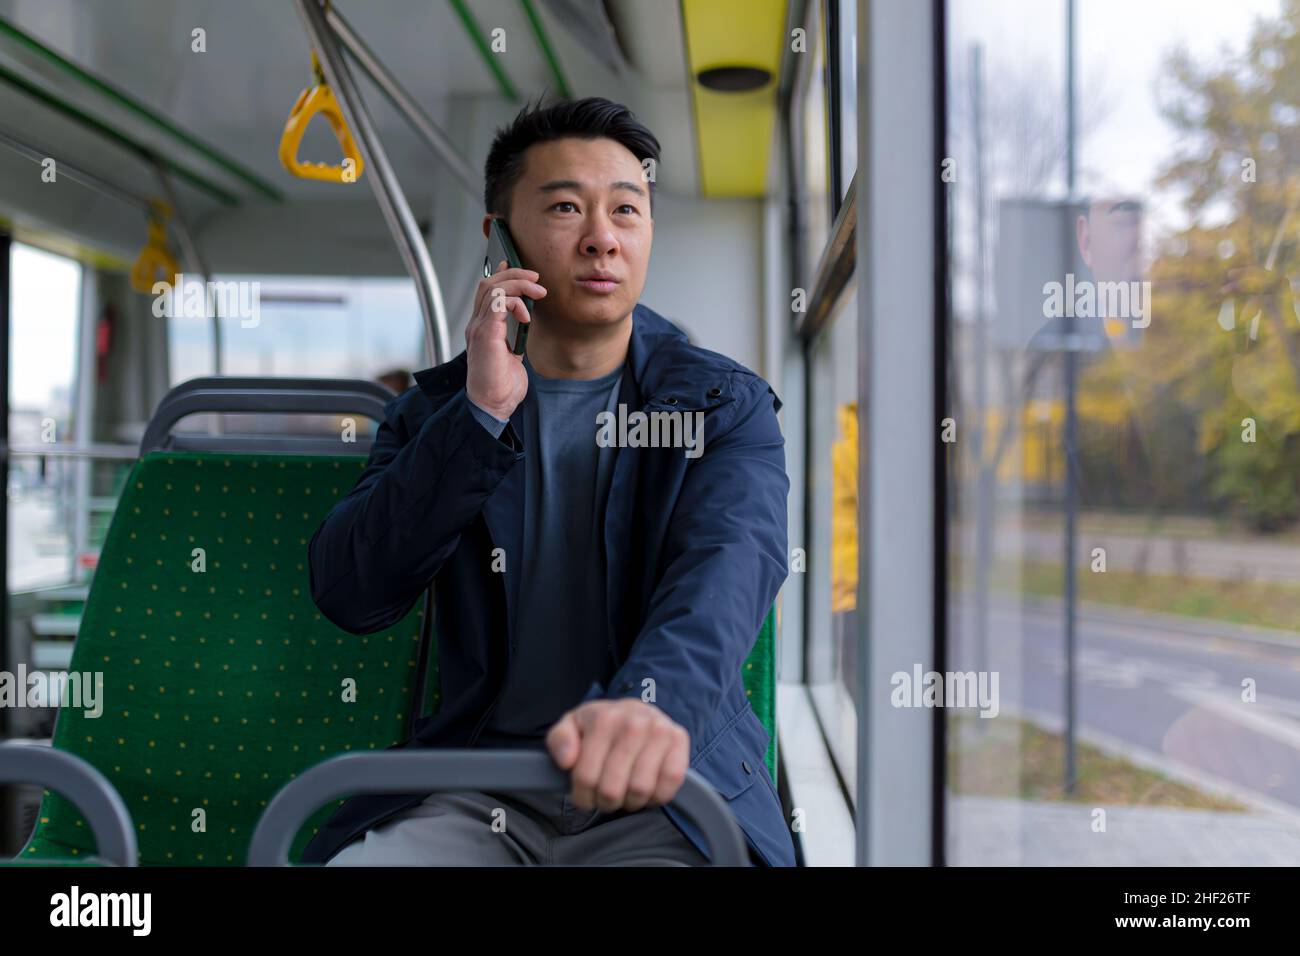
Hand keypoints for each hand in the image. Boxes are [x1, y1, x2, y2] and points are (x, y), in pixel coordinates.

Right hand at [465, 260, 545, 420]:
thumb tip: (524, 319)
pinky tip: (527, 316)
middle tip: (536, 279)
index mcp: (482, 328)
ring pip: (494, 288)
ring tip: (538, 292)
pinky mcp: (486, 334)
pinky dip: (516, 303)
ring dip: (519, 284)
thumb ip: (513, 335)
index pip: (486, 292)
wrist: (492, 405)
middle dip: (515, 275)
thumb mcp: (511, 354)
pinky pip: (499, 303)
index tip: (519, 268)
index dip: (502, 275)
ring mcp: (479, 328)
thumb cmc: (501, 386)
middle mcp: (477, 325)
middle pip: (489, 283)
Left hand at [546, 698, 689, 812]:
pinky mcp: (680, 740)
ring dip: (630, 802)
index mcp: (604, 719)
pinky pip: (670, 783)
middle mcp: (633, 723)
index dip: (582, 796)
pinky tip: (647, 789)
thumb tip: (567, 760)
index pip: (586, 777)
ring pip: (640, 790)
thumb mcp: (572, 726)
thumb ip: (560, 740)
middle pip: (612, 789)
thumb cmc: (601, 725)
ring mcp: (660, 731)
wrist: (636, 710)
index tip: (585, 795)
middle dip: (605, 801)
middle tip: (606, 796)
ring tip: (625, 793)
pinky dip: (657, 796)